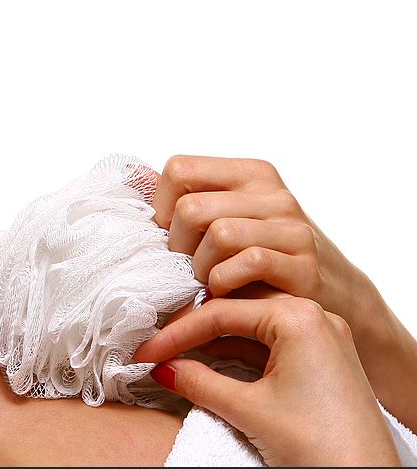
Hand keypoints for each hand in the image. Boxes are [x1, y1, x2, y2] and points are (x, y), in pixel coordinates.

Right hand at [133, 296, 400, 466]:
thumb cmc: (322, 446)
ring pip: (252, 328)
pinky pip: (271, 345)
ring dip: (214, 343)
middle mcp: (314, 318)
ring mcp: (321, 339)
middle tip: (158, 350)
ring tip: (178, 357)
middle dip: (194, 332)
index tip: (146, 352)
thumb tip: (163, 368)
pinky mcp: (323, 361)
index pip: (220, 313)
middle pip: (236, 312)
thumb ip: (198, 382)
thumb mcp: (247, 409)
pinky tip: (211, 365)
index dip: (176, 333)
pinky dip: (238, 354)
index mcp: (298, 317)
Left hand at [152, 156, 363, 321]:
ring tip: (207, 283)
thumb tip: (134, 178)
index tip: (169, 237)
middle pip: (191, 208)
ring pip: (217, 234)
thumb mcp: (229, 220)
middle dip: (178, 247)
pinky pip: (245, 263)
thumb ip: (188, 200)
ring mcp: (291, 227)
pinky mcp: (303, 263)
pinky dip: (224, 283)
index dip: (161, 208)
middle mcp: (272, 193)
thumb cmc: (265, 260)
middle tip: (187, 269)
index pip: (178, 169)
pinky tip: (226, 293)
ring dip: (201, 269)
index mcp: (249, 174)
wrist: (334, 299)